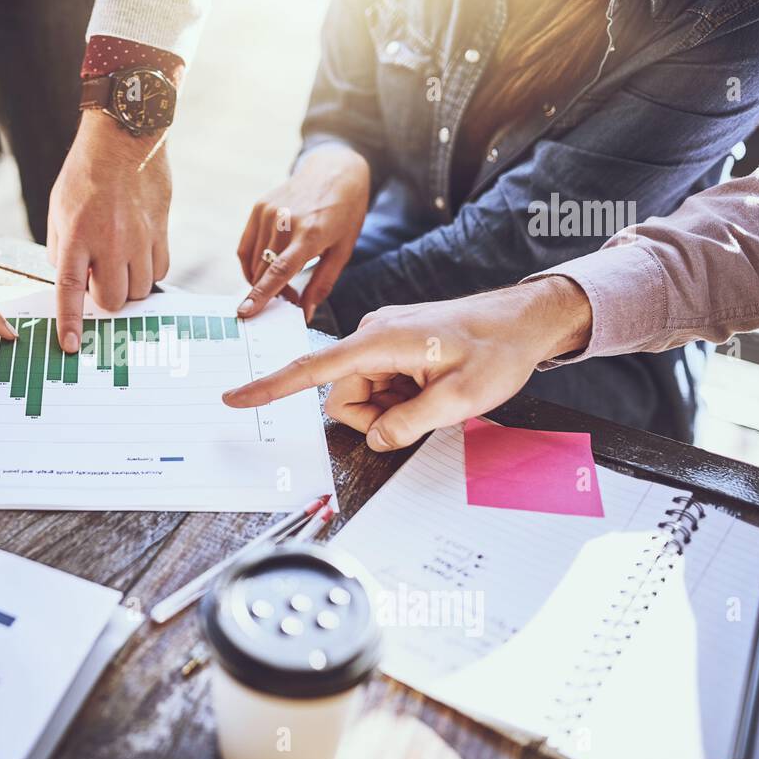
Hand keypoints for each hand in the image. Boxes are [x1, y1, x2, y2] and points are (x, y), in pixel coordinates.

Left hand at [49, 110, 170, 351]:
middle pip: (113, 300)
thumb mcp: (59, 210)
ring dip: (128, 287)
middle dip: (105, 299)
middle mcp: (109, 242)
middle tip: (100, 279)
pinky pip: (159, 271)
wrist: (125, 138)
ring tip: (120, 264)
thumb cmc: (86, 173)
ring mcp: (139, 239)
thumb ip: (62, 249)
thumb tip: (73, 283)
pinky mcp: (161, 232)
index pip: (70, 290)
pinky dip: (148, 272)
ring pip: (140, 290)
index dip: (70, 322)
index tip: (70, 346)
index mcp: (76, 235)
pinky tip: (139, 255)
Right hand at [223, 277, 593, 450]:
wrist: (524, 320)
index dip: (270, 387)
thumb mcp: (460, 399)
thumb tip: (375, 438)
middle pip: (342, 395)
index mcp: (378, 341)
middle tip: (425, 411)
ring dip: (392, 408)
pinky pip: (379, 385)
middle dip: (375, 416)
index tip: (234, 398)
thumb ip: (409, 424)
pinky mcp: (392, 346)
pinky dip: (401, 397)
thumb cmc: (497, 350)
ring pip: (361, 394)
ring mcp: (381, 340)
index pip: (310, 369)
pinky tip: (432, 385)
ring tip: (434, 394)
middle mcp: (372, 335)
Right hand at [237, 145, 370, 321]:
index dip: (262, 294)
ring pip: (253, 261)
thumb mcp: (343, 250)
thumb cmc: (345, 212)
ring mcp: (268, 212)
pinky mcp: (259, 208)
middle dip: (271, 293)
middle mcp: (285, 221)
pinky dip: (251, 264)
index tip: (245, 312)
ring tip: (283, 282)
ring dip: (262, 280)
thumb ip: (322, 283)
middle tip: (289, 299)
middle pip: (263, 270)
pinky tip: (265, 268)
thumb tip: (305, 312)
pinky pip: (246, 247)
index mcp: (310, 233)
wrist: (335, 170)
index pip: (279, 270)